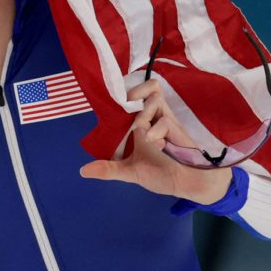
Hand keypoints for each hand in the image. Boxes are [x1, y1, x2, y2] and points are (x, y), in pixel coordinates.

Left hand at [79, 78, 231, 204]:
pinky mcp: (177, 127)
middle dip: (132, 95)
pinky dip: (156, 132)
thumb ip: (110, 169)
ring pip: (153, 98)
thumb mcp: (130, 171)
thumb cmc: (160, 173)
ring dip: (144, 115)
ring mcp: (164, 119)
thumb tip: (83, 171)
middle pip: (143, 89)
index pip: (128, 97)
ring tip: (145, 135)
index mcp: (137, 123)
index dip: (119, 94)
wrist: (188, 182)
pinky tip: (159, 145)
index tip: (110, 95)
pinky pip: (164, 120)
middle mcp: (150, 117)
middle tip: (127, 109)